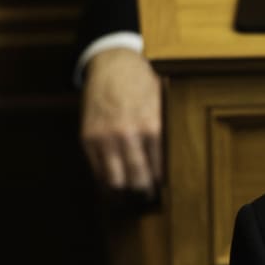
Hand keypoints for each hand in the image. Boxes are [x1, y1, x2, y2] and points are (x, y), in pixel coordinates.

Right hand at [80, 47, 162, 193]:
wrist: (113, 64)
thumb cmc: (144, 85)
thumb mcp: (164, 107)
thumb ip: (167, 134)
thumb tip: (177, 165)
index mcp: (152, 128)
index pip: (159, 171)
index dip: (163, 187)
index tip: (167, 194)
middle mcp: (127, 135)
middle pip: (137, 181)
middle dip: (145, 195)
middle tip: (150, 200)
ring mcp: (104, 138)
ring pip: (114, 182)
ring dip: (123, 193)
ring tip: (131, 198)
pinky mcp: (87, 138)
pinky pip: (96, 171)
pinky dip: (106, 182)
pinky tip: (115, 185)